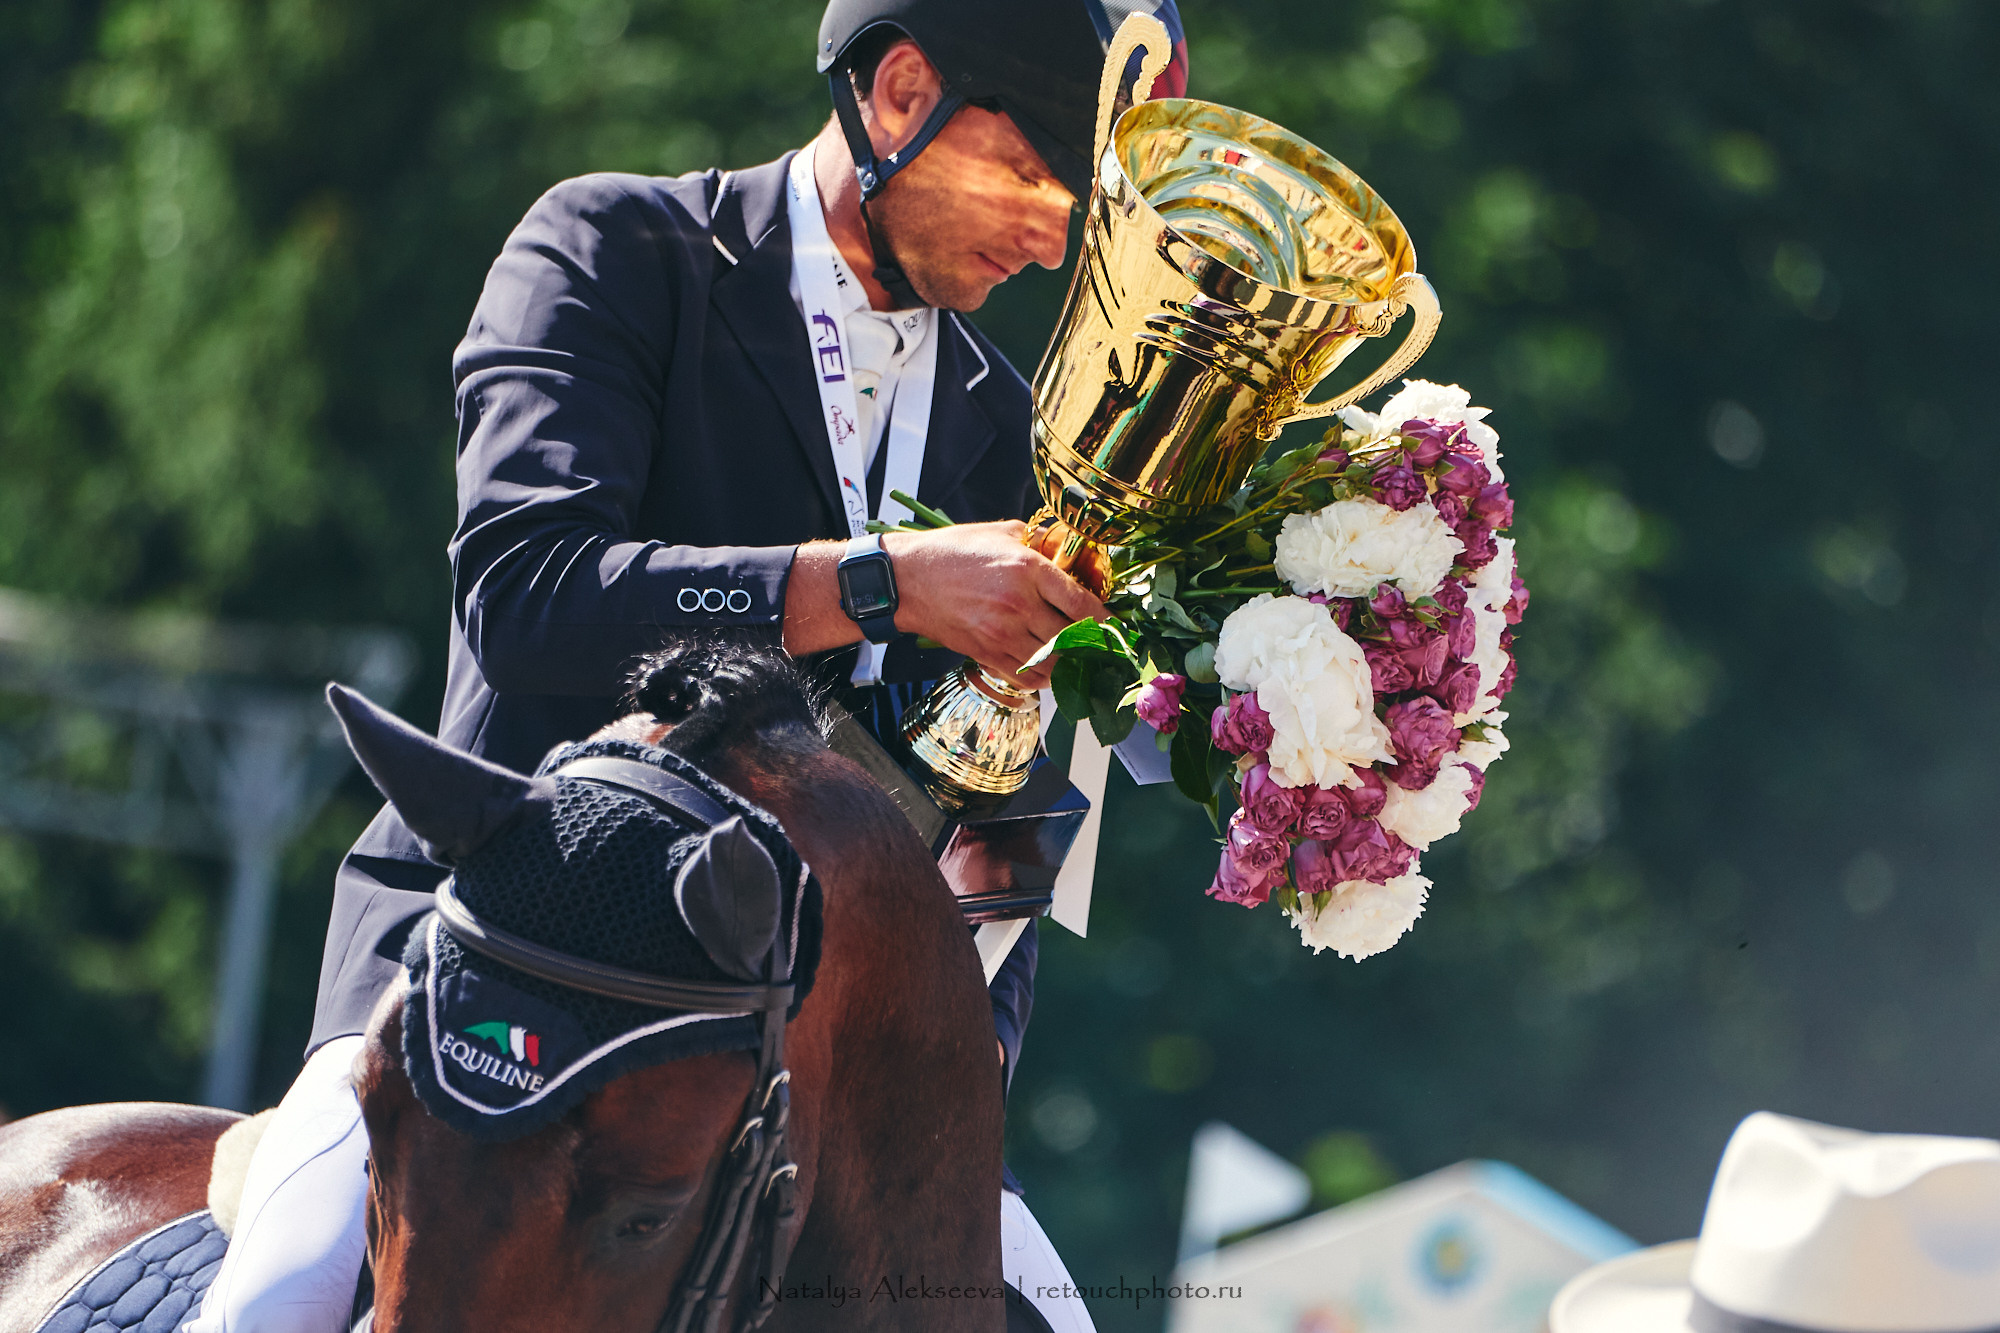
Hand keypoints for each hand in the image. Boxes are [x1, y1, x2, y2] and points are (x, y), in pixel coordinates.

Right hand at [886, 521, 1107, 689]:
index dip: (1105, 620)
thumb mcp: (1002, 532)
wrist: (907, 580)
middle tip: (1103, 647)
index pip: (1082, 603)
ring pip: (1054, 662)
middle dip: (1093, 645)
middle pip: (1073, 637)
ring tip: (1080, 661)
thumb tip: (1069, 557)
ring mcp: (1002, 634)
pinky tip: (1050, 668)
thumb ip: (1040, 545)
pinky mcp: (986, 653)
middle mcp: (1019, 605)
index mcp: (1028, 569)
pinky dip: (1045, 677)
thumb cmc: (953, 552)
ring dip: (1071, 664)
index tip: (1115, 626)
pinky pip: (1028, 677)